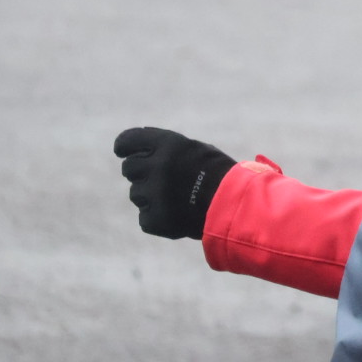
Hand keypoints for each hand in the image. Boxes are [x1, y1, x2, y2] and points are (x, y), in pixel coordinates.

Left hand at [112, 127, 234, 239]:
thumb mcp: (195, 150)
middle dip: (142, 174)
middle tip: (165, 180)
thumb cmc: (219, 175)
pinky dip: (158, 218)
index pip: (127, 141)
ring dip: (151, 196)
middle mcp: (157, 166)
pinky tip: (178, 215)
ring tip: (178, 198)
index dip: (124, 147)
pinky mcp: (156, 220)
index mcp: (167, 144)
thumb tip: (135, 151)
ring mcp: (154, 194)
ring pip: (136, 194)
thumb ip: (165, 149)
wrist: (237, 207)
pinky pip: (145, 218)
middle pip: (129, 168)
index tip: (123, 152)